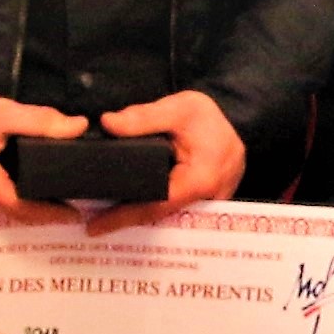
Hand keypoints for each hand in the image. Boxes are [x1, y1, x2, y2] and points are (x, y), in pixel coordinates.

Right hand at [0, 89, 90, 213]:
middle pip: (10, 219)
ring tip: (57, 211)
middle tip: (72, 211)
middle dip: (41, 218)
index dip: (48, 213)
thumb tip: (78, 126)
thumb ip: (39, 119)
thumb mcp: (0, 112)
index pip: (17, 206)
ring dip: (26, 218)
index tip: (75, 214)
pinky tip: (31, 207)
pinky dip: (10, 214)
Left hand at [99, 91, 247, 219]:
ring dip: (137, 218)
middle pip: (159, 217)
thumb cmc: (210, 118)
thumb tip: (108, 124)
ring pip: (166, 217)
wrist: (240, 122)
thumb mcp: (179, 108)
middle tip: (93, 224)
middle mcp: (206, 201)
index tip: (95, 226)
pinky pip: (174, 211)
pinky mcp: (203, 204)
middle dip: (126, 222)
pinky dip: (151, 210)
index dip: (123, 217)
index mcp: (200, 180)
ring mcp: (206, 206)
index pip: (155, 205)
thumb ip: (144, 117)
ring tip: (104, 220)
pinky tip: (129, 208)